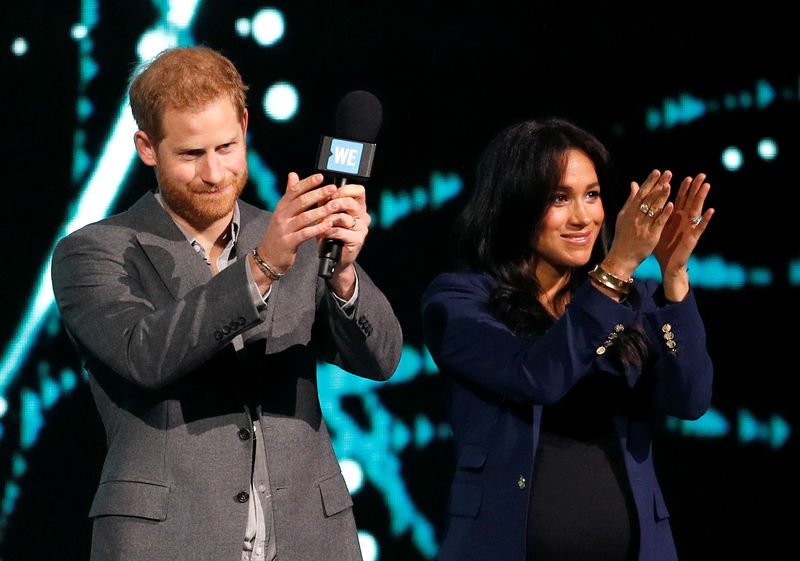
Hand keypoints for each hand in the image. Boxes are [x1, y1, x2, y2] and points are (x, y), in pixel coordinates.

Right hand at [254, 172, 337, 277]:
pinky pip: (305, 234)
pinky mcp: (289, 242)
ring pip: (305, 217)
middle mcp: (281, 216)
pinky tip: (328, 224)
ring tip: (334, 206)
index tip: (321, 177)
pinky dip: (317, 228)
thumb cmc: (280, 232)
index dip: (308, 183)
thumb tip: (293, 174)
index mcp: (281, 207)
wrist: (268, 256)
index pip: (294, 190)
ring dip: (321, 211)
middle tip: (333, 189)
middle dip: (318, 194)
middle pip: (301, 201)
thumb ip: (289, 194)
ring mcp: (284, 229)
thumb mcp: (282, 212)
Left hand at [318, 182, 370, 299]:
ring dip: (327, 219)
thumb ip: (320, 198)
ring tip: (318, 222)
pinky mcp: (357, 241)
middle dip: (334, 203)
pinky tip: (320, 233)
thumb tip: (305, 181)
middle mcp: (363, 216)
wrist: (333, 258)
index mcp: (358, 206)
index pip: (358, 190)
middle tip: (323, 206)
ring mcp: (362, 229)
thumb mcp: (324, 213)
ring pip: (343, 217)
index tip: (331, 192)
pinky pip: (340, 232)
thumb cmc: (329, 233)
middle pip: (351, 202)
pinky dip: (328, 232)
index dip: (344, 189)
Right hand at [602, 169, 673, 278]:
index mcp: (628, 212)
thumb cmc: (623, 237)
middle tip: (668, 173)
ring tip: (669, 184)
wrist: (621, 257)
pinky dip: (664, 213)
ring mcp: (643, 227)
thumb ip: (630, 200)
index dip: (649, 182)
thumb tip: (634, 184)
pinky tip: (671, 204)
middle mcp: (635, 217)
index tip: (657, 172)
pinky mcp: (651, 236)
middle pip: (648, 198)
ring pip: (654, 209)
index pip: (640, 193)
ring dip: (662, 196)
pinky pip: (658, 223)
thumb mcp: (623, 217)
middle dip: (658, 185)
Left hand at [654, 173, 714, 299]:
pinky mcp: (693, 237)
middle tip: (700, 175)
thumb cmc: (661, 245)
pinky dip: (705, 219)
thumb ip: (654, 213)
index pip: (680, 199)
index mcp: (675, 217)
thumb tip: (646, 200)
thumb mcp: (656, 226)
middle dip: (695, 188)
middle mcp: (684, 220)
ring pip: (697, 209)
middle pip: (690, 201)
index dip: (682, 188)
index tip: (685, 176)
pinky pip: (700, 226)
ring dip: (701, 198)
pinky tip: (710, 210)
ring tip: (706, 186)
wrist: (667, 264)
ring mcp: (690, 227)